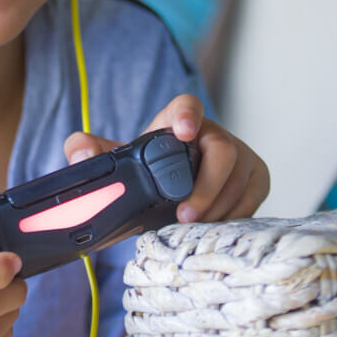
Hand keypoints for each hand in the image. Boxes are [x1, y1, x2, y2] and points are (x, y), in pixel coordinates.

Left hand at [64, 94, 268, 222]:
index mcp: (177, 121)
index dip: (188, 115)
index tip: (183, 132)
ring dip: (218, 209)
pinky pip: (253, 198)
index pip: (187, 106)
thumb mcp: (114, 164)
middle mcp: (213, 134)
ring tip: (191, 229)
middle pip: (223, 151)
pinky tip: (212, 230)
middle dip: (206, 186)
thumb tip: (80, 154)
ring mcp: (240, 155)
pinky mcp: (256, 179)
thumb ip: (88, 152)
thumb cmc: (144, 176)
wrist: (168, 199)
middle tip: (183, 215)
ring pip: (240, 179)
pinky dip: (234, 217)